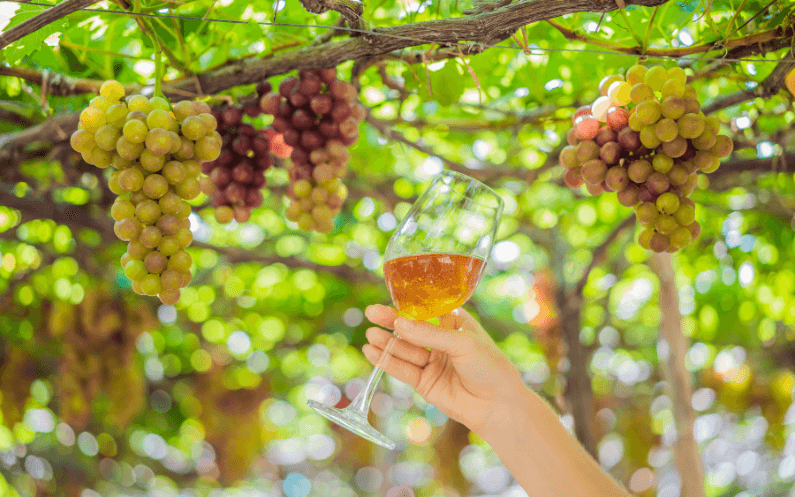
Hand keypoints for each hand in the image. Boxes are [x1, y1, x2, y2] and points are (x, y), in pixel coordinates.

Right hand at [363, 304, 524, 434]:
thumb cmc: (490, 367)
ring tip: (370, 334)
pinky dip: (387, 361)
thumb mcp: (463, 343)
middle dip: (391, 322)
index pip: (427, 311)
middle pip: (411, 330)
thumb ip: (429, 335)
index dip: (409, 306)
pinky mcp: (424, 383)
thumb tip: (399, 324)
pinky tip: (372, 352)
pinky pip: (403, 370)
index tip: (391, 299)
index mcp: (455, 325)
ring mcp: (432, 363)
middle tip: (371, 313)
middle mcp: (441, 342)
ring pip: (405, 350)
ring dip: (387, 342)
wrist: (498, 406)